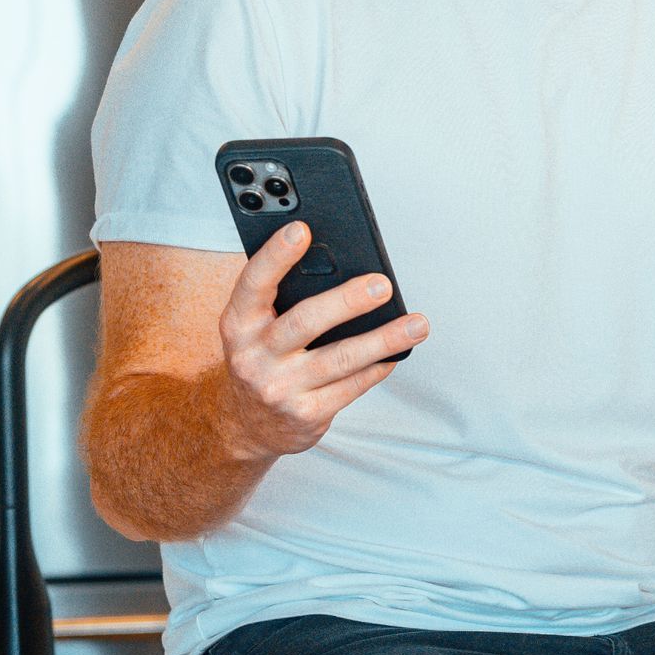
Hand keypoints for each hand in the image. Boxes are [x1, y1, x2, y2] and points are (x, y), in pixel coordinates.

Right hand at [217, 221, 426, 463]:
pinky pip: (351, 387)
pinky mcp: (305, 415)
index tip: (302, 230)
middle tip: (382, 285)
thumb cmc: (260, 359)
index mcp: (238, 324)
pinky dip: (377, 368)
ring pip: (339, 359)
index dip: (276, 256)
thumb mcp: (254, 328)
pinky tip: (395, 354)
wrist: (245, 424)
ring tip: (416, 325)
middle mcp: (253, 356)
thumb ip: (282, 299)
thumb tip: (341, 268)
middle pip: (305, 321)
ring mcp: (279, 388)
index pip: (254, 283)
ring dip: (383, 340)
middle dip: (347, 301)